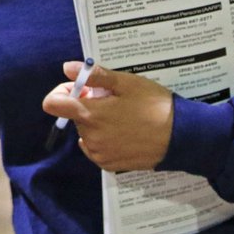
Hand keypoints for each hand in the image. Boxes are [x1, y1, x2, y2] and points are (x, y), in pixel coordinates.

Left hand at [42, 62, 173, 170]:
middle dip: (87, 105)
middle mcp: (89, 137)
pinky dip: (103, 138)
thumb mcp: (126, 83)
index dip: (63, 92)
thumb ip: (94, 76)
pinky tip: (124, 132)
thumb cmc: (154, 105)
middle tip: (113, 100)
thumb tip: (67, 68)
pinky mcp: (109, 165)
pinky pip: (95, 148)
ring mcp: (99, 153)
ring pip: (85, 132)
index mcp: (90, 115)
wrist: (181, 137)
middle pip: (73, 116)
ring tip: (122, 116)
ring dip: (96, 122)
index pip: (52, 104)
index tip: (83, 89)